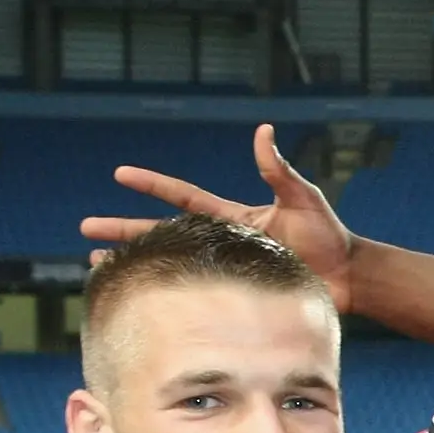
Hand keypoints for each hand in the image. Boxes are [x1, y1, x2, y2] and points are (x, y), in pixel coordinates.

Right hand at [79, 123, 356, 306]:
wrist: (348, 278)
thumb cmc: (329, 236)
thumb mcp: (302, 197)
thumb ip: (278, 170)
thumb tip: (264, 131)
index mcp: (233, 217)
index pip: (183, 198)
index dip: (153, 185)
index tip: (119, 174)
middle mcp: (222, 242)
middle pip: (161, 233)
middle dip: (123, 229)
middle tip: (85, 229)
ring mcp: (225, 270)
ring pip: (168, 265)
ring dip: (134, 263)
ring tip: (97, 264)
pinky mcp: (234, 297)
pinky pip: (193, 295)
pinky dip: (167, 296)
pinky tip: (144, 301)